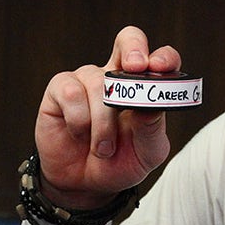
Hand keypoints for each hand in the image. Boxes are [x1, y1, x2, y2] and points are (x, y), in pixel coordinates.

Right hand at [34, 26, 181, 208]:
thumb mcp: (148, 153)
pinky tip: (79, 134)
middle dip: (134, 48)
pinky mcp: (60, 90)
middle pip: (128, 40)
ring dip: (103, 123)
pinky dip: (79, 120)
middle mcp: (117, 77)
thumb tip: (151, 104)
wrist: (85, 185)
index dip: (164, 58)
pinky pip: (71, 93)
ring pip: (99, 83)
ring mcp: (88, 80)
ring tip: (104, 149)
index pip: (159, 60)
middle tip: (136, 68)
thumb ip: (152, 128)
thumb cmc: (121, 163)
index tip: (163, 69)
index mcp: (145, 89)